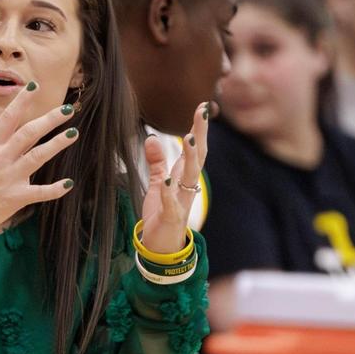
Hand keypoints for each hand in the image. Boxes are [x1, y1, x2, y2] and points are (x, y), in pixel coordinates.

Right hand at [0, 83, 76, 240]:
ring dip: (57, 144)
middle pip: (28, 133)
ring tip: (73, 133)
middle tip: (67, 109)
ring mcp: (9, 178)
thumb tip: (18, 133)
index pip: (8, 118)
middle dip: (49, 120)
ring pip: (37, 156)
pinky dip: (55, 189)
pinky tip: (68, 183)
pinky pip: (39, 192)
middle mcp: (0, 158)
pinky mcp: (15, 198)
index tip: (34, 86)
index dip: (22, 101)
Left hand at [139, 102, 210, 253]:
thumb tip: (152, 138)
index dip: (199, 128)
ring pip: (190, 177)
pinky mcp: (171, 217)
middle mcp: (187, 187)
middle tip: (202, 113)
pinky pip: (172, 203)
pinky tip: (167, 180)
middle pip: (197, 158)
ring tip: (188, 139)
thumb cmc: (162, 212)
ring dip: (190, 158)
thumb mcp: (158, 183)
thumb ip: (156, 161)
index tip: (201, 106)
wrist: (161, 246)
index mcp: (184, 177)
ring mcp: (182, 202)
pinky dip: (170, 192)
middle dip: (200, 135)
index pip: (195, 149)